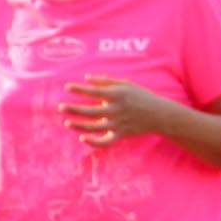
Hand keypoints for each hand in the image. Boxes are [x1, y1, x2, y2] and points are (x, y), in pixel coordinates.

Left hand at [62, 75, 186, 145]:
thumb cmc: (140, 95)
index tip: (67, 87)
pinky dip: (94, 142)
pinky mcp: (121, 135)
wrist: (159, 114)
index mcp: (117, 95)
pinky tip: (83, 138)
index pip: (94, 92)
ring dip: (79, 125)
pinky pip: (105, 141)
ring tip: (67, 122)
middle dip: (74, 109)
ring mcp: (119, 124)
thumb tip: (86, 78)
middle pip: (91, 111)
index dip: (79, 90)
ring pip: (95, 127)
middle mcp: (117, 110)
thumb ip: (105, 81)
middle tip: (61, 107)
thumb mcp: (125, 84)